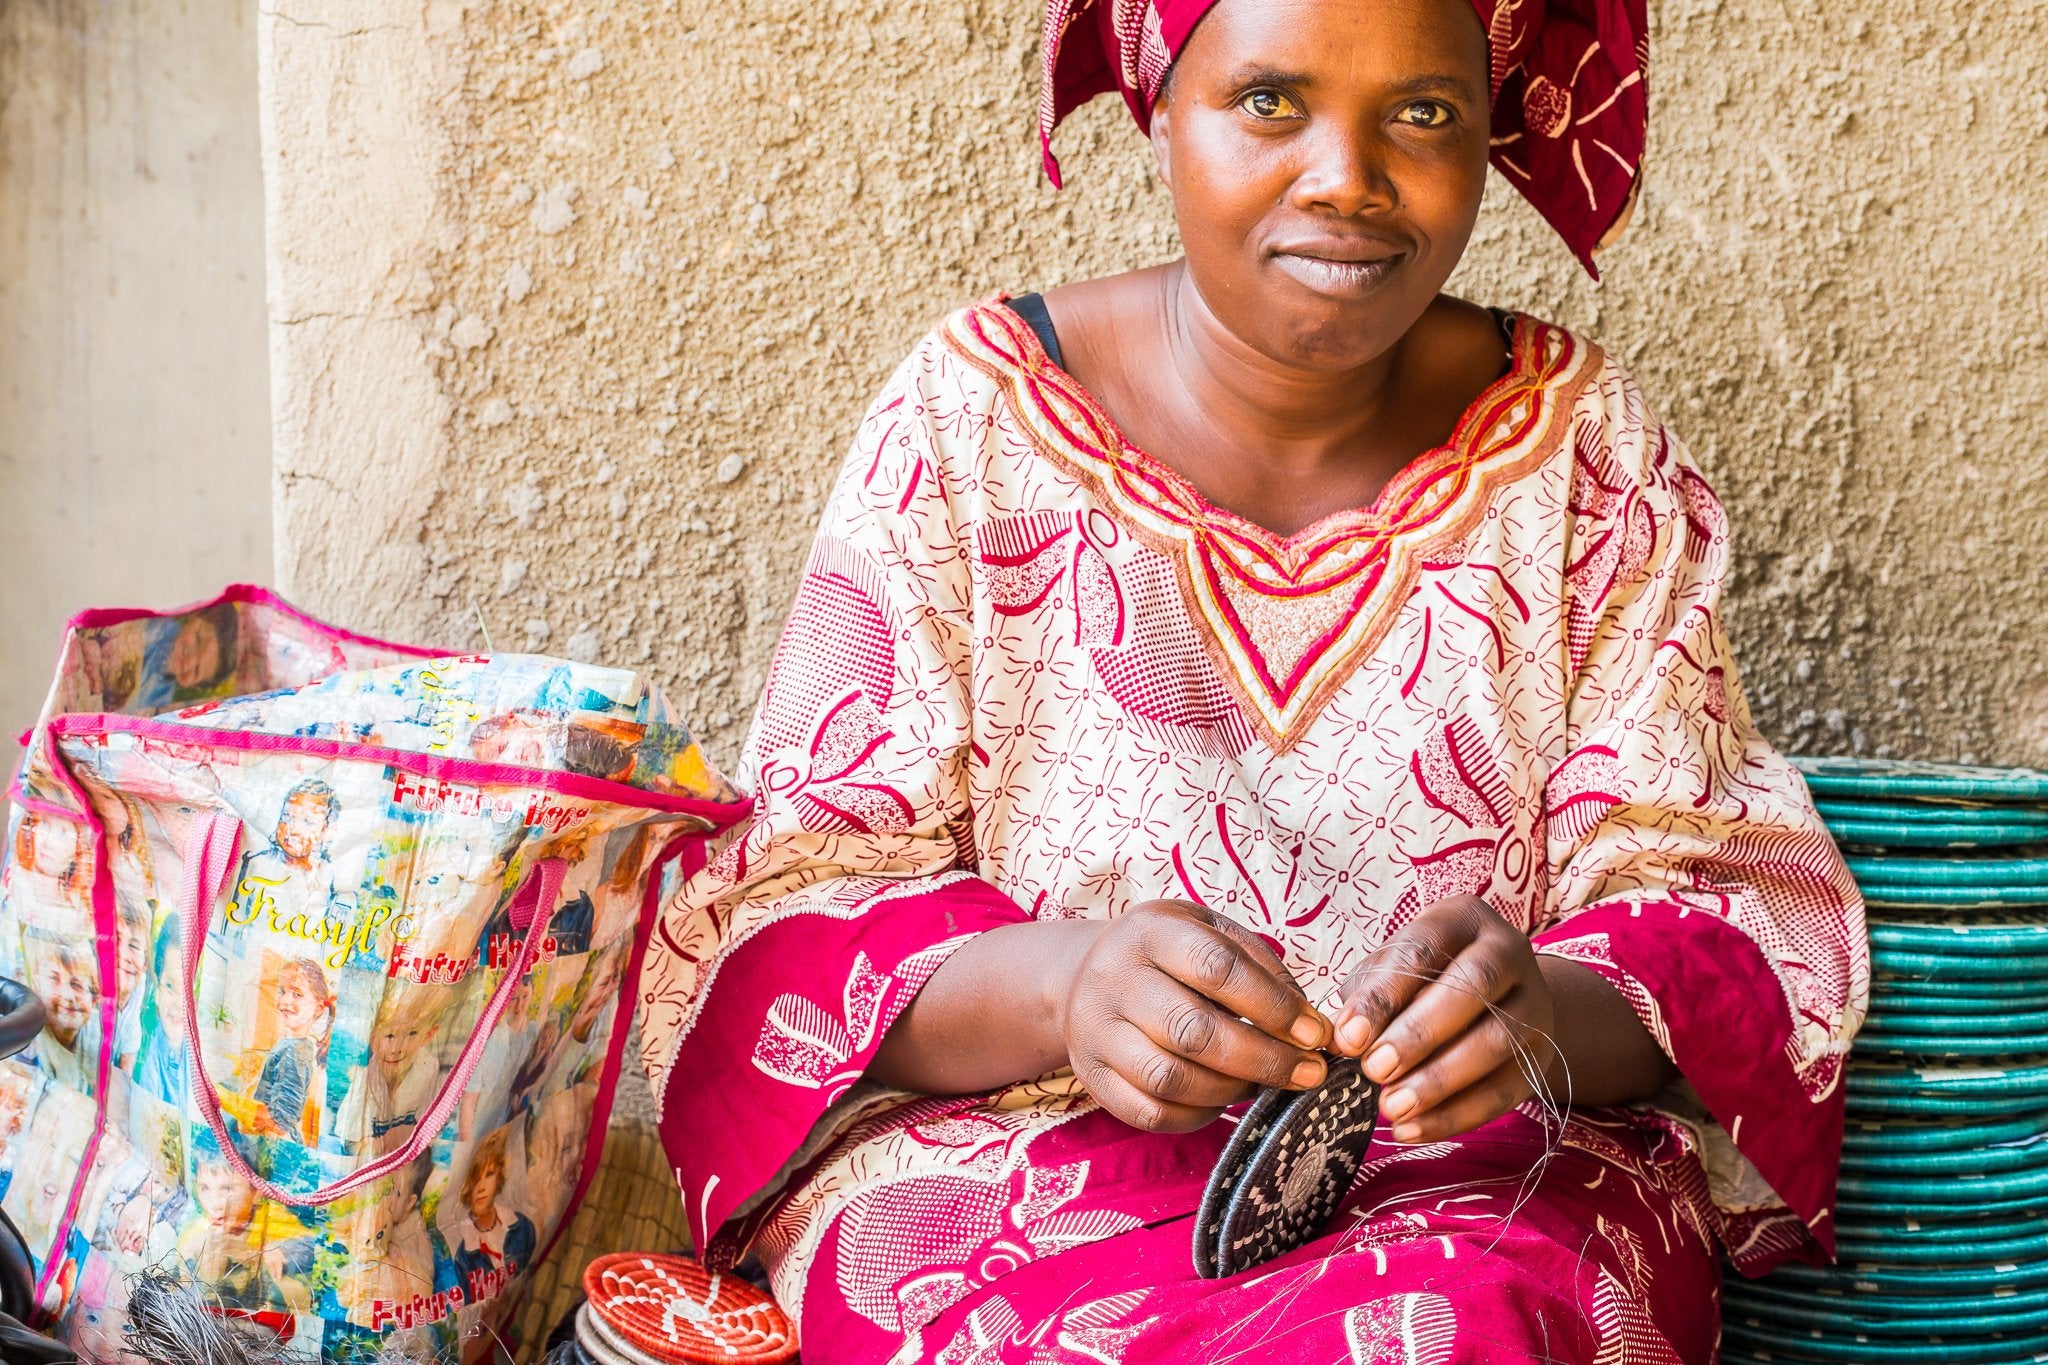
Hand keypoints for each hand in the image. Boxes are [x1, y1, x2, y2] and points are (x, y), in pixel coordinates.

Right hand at [1061, 900, 1330, 1132]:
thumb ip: (1262, 968)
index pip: (1217, 968)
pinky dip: (1198, 1115)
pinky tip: (1224, 1100)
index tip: (1315, 1034)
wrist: (1085, 976)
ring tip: (1265, 1084)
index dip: (1274, 1005)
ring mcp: (1096, 1031)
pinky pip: (1150, 1112)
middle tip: (1310, 1074)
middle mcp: (1115, 978)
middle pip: (1193, 1031)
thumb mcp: (1210, 933)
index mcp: (1151, 931)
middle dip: (1264, 1059)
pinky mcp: (1093, 1076)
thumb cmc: (1169, 955)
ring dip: (1233, 1090)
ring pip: (1171, 1078)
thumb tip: (1312, 1025)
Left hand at [1330, 896, 1559, 1142]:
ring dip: (1439, 1080)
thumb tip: (1342, 1039)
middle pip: (1474, 988)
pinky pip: (1504, 1091)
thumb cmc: (1425, 978)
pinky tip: (1413, 1129)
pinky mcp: (1540, 1056)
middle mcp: (1508, 952)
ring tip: (1392, 1107)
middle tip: (1374, 1070)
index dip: (1384, 994)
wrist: (1500, 997)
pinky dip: (1456, 1116)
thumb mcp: (1392, 968)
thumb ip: (1367, 996)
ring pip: (1496, 1041)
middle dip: (1419, 1034)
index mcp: (1463, 919)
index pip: (1424, 949)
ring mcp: (1534, 1004)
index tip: (1348, 1037)